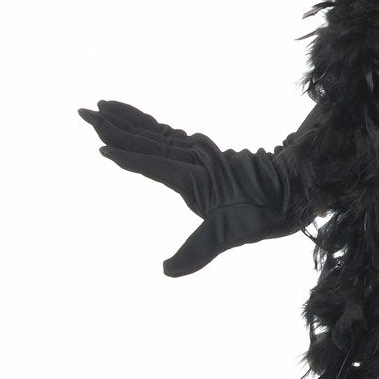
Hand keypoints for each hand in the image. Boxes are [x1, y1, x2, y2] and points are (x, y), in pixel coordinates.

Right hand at [78, 98, 318, 275]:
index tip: (100, 148)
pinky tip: (139, 124)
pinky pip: (168, 135)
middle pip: (145, 138)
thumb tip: (166, 272)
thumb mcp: (230, 235)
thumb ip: (197, 251)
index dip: (126, 157)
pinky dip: (148, 126)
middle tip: (83, 111)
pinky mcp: (204, 155)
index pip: (150, 163)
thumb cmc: (263, 212)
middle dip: (113, 125)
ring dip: (126, 119)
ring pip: (154, 131)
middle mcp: (192, 159)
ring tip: (101, 106)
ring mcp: (198, 153)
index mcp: (192, 176)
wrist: (295, 188)